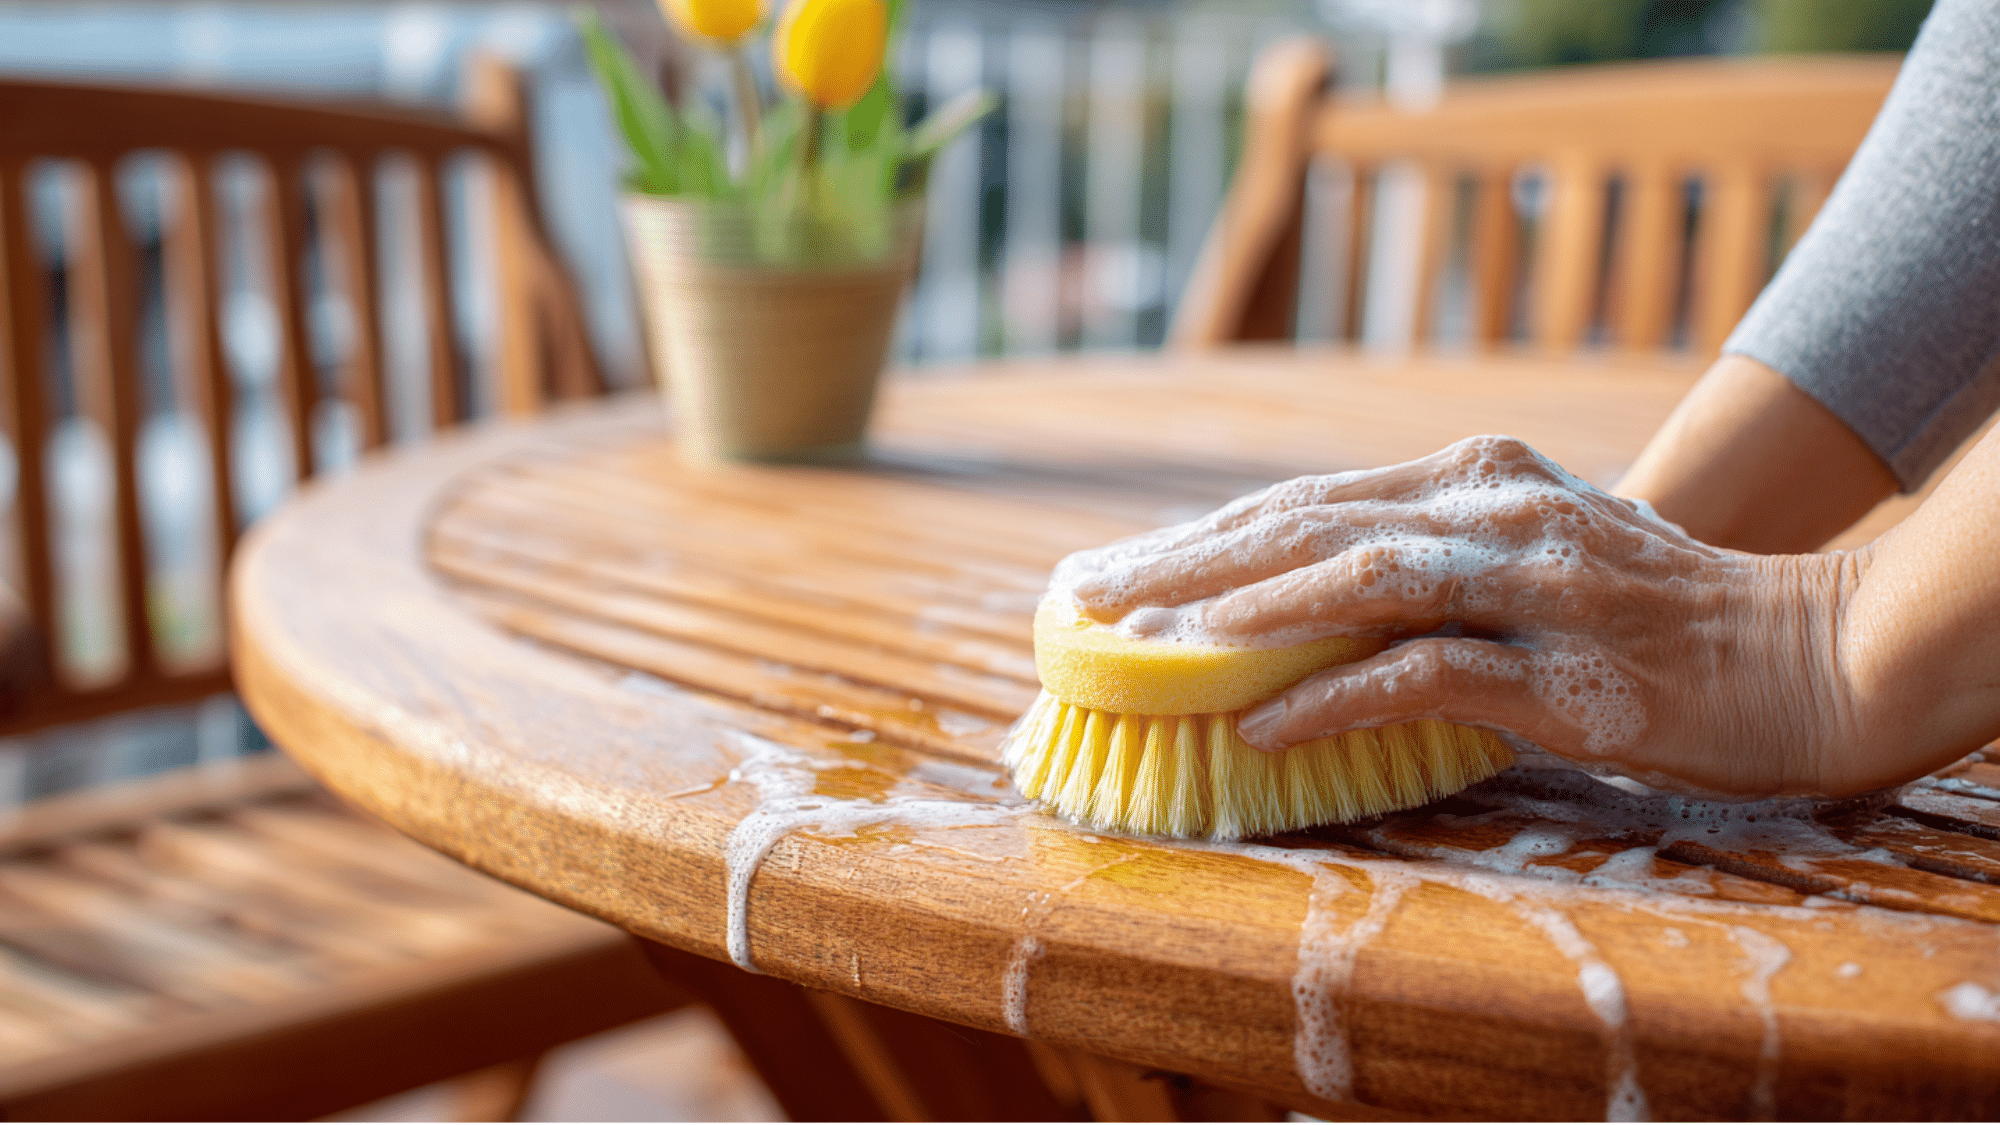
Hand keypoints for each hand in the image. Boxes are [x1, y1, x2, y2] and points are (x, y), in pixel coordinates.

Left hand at [1059, 435, 1868, 798]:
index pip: (1305, 502)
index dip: (1200, 538)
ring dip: (1237, 609)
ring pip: (1356, 577)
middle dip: (1185, 563)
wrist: (1808, 655)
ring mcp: (1532, 586)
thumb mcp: (1529, 556)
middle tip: (1087, 599)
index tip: (1112, 573)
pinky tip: (1256, 723)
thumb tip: (1290, 612)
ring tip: (1141, 642)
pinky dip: (1331, 694)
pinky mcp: (1566, 672)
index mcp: (1473, 479)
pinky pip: (1425, 675)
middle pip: (1307, 524)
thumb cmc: (1654, 617)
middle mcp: (1493, 510)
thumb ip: (1425, 568)